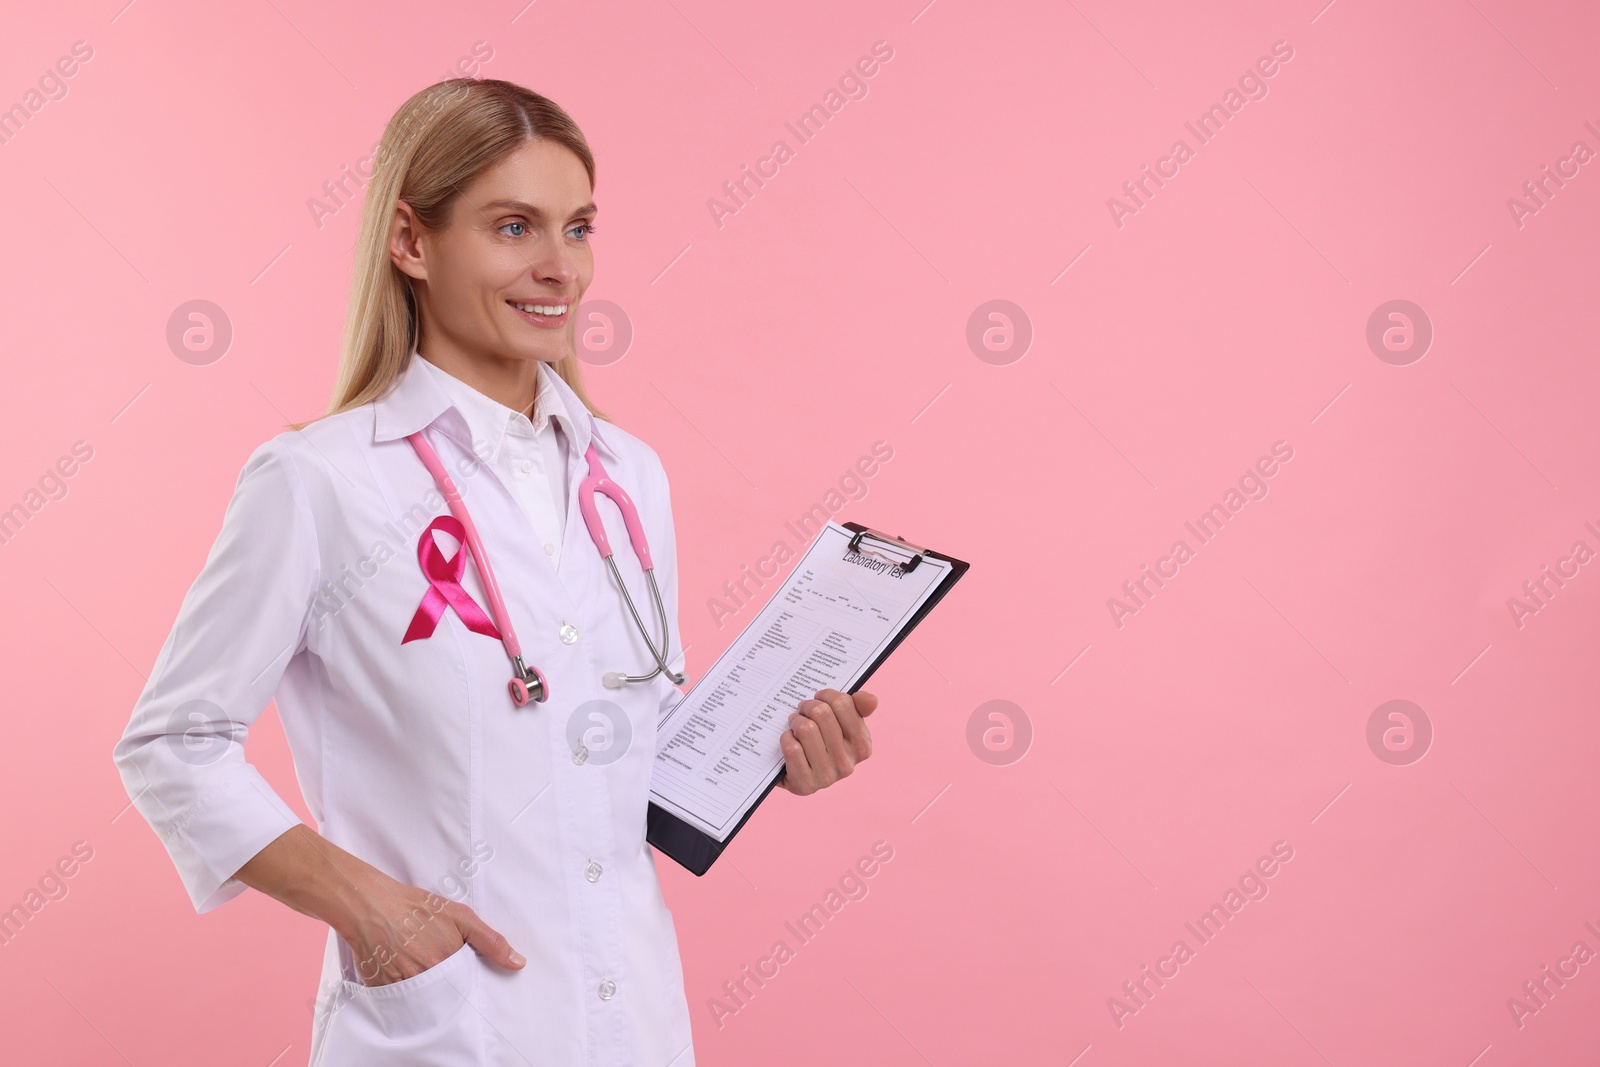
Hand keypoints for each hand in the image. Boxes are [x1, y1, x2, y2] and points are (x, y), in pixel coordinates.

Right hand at [341, 866, 525, 986]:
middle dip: (444, 983)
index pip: (466, 985)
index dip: (464, 976)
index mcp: (447, 962)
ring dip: (423, 986)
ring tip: (416, 961)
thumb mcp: (460, 916)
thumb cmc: (417, 908)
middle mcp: (425, 978)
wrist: (371, 905)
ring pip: (422, 998)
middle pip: (444, 994)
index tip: (456, 963)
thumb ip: (490, 941)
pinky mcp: (381, 989)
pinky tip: (400, 966)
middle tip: (433, 959)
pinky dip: (402, 988)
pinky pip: (398, 999)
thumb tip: (518, 963)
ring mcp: (401, 985)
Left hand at [778, 688, 877, 795]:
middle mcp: (847, 764)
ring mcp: (826, 776)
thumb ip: (859, 707)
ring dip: (795, 721)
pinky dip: (786, 739)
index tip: (820, 697)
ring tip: (795, 723)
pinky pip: (792, 748)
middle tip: (803, 709)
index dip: (827, 695)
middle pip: (822, 713)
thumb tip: (871, 699)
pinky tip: (790, 741)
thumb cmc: (824, 741)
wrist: (799, 774)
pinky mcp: (804, 784)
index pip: (843, 703)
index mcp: (862, 746)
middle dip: (808, 706)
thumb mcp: (844, 723)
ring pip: (805, 729)